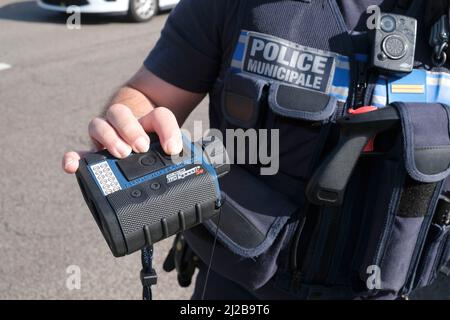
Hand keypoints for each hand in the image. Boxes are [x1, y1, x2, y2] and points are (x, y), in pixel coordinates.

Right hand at [62, 104, 182, 173]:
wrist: (139, 143)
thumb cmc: (157, 147)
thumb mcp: (172, 148)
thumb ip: (182, 153)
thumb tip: (190, 159)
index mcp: (149, 121)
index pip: (159, 116)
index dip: (167, 130)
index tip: (172, 149)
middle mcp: (125, 124)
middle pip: (121, 112)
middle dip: (130, 128)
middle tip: (141, 147)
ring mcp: (107, 136)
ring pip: (99, 124)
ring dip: (108, 137)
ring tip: (121, 153)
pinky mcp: (94, 153)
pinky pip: (79, 153)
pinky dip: (74, 158)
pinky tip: (72, 166)